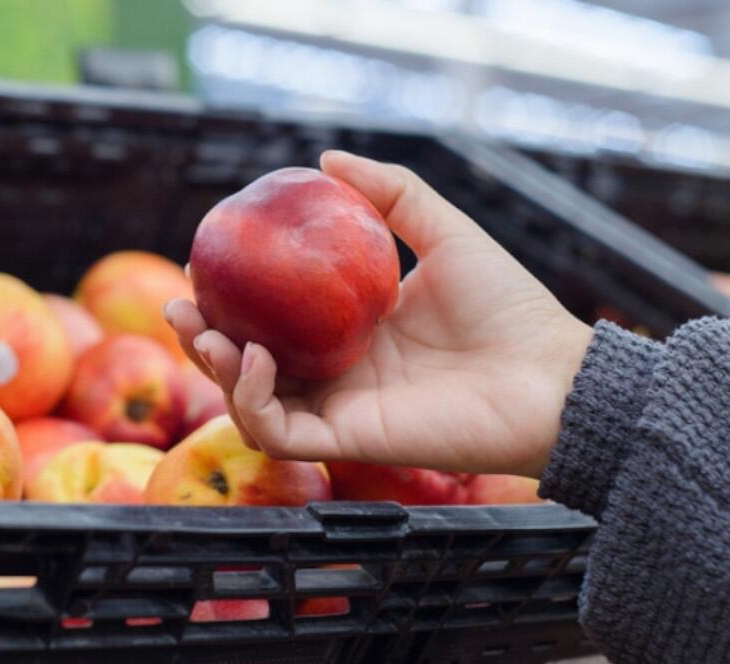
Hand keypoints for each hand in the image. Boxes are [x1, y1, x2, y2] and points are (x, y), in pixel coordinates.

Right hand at [165, 151, 592, 476]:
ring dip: (216, 369)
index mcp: (354, 332)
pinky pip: (279, 431)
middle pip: (249, 364)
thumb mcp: (445, 232)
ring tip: (204, 331)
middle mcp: (339, 373)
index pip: (275, 320)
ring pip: (251, 402)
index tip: (205, 263)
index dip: (232, 299)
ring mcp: (341, 409)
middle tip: (178, 304)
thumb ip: (391, 195)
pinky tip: (257, 358)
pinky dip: (252, 399)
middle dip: (202, 338)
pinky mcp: (349, 440)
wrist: (551, 376)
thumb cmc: (510, 308)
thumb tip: (327, 157)